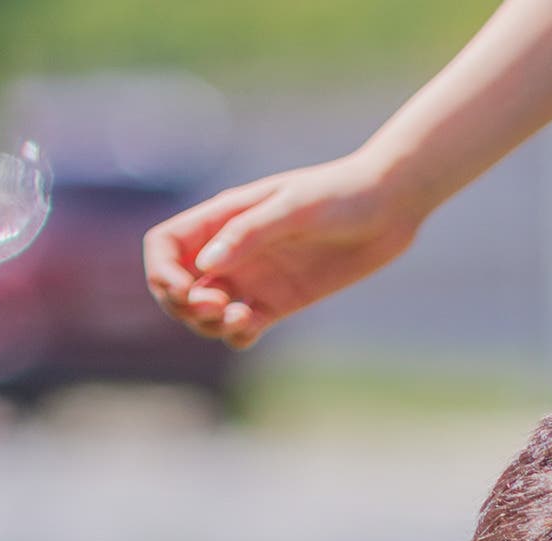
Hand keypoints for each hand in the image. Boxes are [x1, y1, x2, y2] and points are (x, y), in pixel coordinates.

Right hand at [145, 161, 423, 348]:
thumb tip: (205, 267)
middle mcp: (232, 250)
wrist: (389, 207)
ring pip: (207, 313)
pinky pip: (242, 328)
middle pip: (178, 285)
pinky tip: (252, 325)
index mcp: (223, 218)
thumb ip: (249, 234)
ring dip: (210, 324)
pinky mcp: (279, 302)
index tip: (187, 290)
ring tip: (243, 317)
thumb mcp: (294, 207)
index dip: (162, 273)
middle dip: (184, 305)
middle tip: (218, 306)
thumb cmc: (341, 195)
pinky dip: (236, 335)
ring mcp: (254, 277)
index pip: (165, 246)